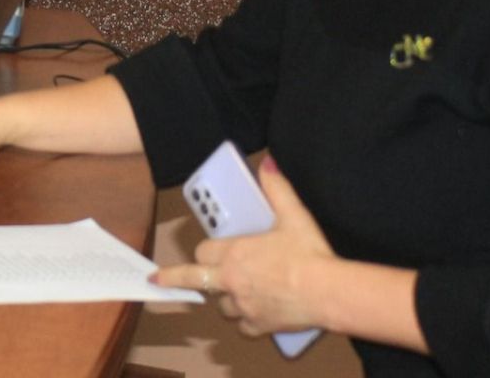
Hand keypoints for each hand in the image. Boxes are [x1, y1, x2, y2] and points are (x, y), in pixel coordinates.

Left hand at [152, 156, 334, 334]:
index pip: (202, 252)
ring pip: (221, 306)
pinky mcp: (260, 325)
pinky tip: (254, 316)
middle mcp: (232, 280)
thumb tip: (267, 163)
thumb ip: (277, 188)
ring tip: (235, 293)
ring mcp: (244, 305)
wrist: (329, 291)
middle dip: (180, 278)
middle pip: (196, 280)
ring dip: (224, 299)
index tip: (206, 252)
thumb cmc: (308, 253)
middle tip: (160, 279)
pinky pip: (243, 327)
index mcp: (234, 253)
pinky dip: (246, 322)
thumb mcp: (293, 215)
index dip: (204, 251)